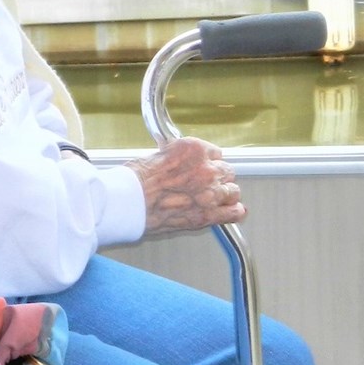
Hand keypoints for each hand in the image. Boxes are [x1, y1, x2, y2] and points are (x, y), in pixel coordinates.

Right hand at [130, 137, 244, 234]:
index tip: (204, 167)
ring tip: (217, 198)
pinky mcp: (207, 214)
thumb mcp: (157, 156)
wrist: (129, 202)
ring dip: (225, 194)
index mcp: (194, 149)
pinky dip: (234, 212)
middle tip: (206, 183)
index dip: (209, 162)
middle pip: (226, 172)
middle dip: (217, 178)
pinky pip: (233, 213)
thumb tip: (181, 165)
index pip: (216, 153)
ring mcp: (210, 193)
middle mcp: (206, 169)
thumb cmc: (135, 181)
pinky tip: (232, 211)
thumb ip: (177, 160)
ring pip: (233, 191)